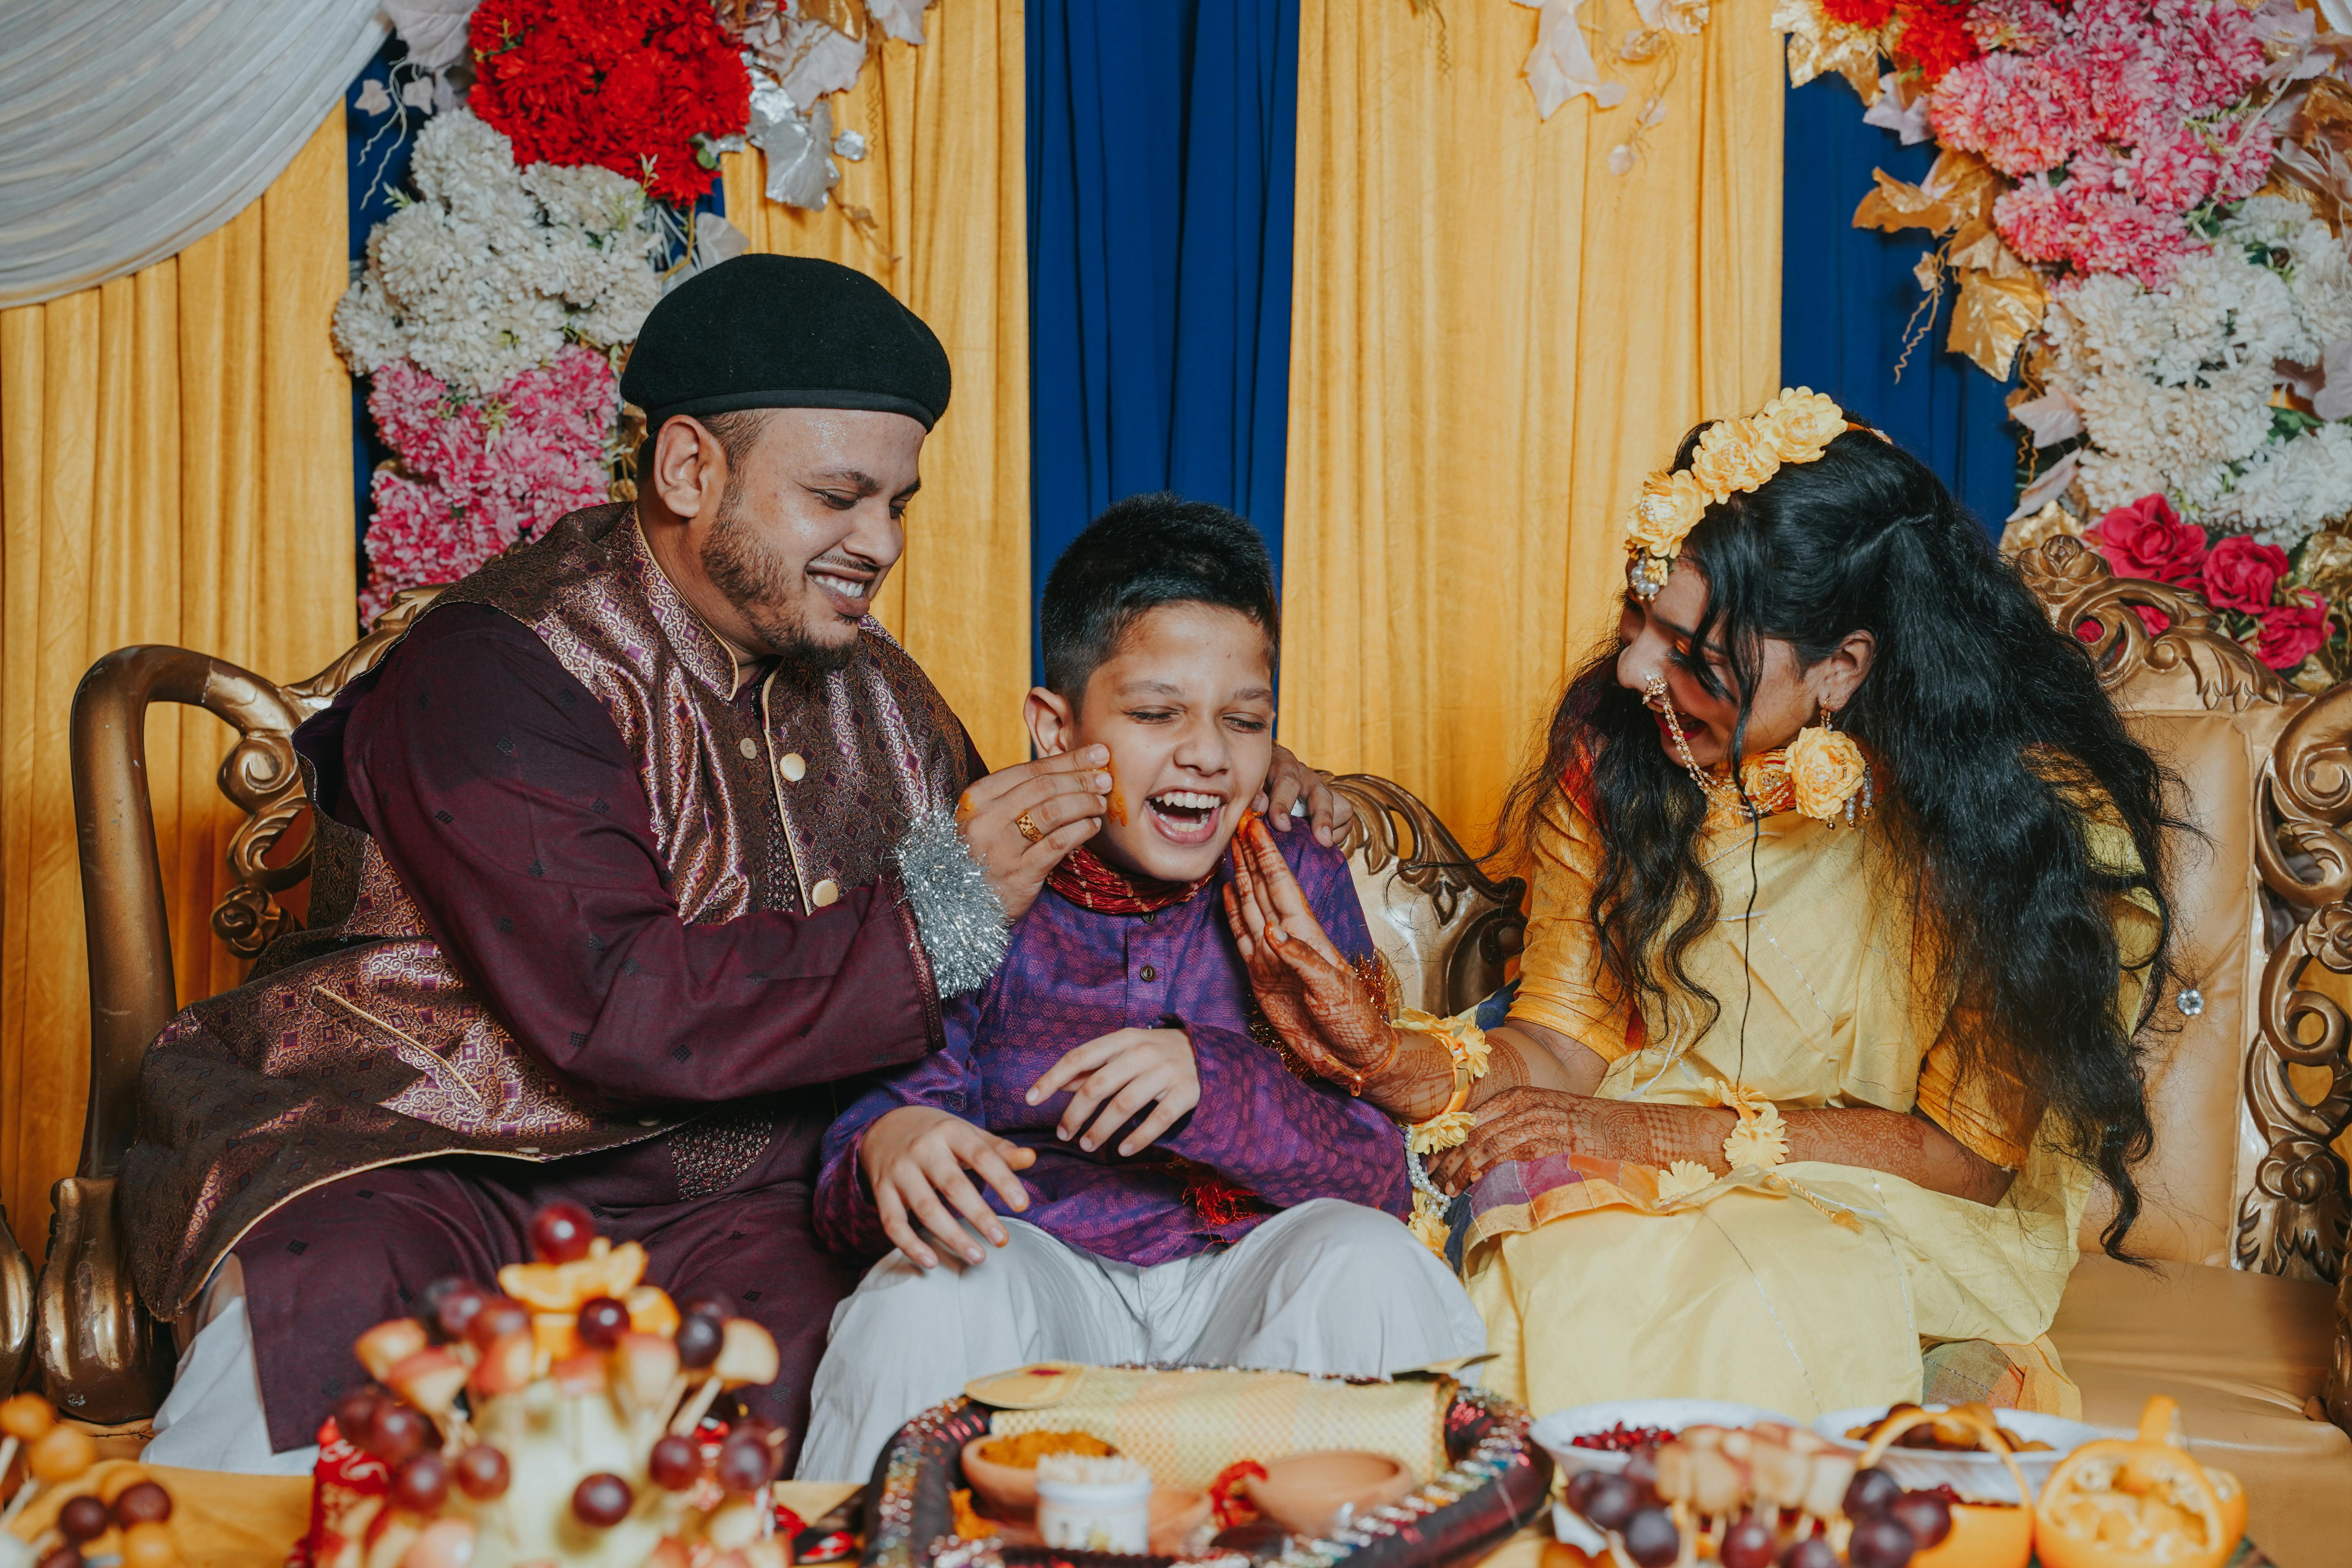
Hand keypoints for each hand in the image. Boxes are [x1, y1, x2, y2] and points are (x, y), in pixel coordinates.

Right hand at [859, 1105, 1036, 1268]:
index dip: (1002, 1180)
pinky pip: (893, 1222)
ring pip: (925, 1208)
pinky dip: (910, 1245)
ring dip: (951, 1236)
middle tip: (1002, 1241)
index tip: (1023, 1205)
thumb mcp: (968, 1134)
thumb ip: (999, 1150)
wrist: (885, 1126)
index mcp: (950, 1131)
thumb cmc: (938, 1135)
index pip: (981, 1155)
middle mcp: (922, 1149)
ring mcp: (899, 1171)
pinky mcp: (881, 1190)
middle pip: (952, 1185)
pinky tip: (932, 1262)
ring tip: (978, 1257)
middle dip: (979, 1215)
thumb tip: (1032, 1159)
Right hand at [955, 745, 1111, 921]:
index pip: (1029, 769)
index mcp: (977, 798)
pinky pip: (1057, 844)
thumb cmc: (984, 855)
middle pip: (1043, 787)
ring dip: (1084, 803)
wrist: (964, 906)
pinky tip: (1092, 826)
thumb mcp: (989, 819)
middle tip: (1106, 777)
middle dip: (1080, 778)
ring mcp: (1000, 848)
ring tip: (1101, 802)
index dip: (1068, 760)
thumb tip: (1072, 767)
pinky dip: (1080, 830)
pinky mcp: (1019, 874)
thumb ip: (1019, 795)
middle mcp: (985, 820)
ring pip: (1052, 812)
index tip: (1098, 753)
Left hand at [1024, 1027, 1199, 1156]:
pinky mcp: (1187, 1093)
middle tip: (1063, 1134)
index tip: (1030, 1099)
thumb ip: (1092, 1067)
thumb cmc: (1154, 1054)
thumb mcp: (1124, 1051)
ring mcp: (1166, 1072)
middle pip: (1098, 1085)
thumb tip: (1057, 1084)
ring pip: (1124, 1105)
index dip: (1052, 1078)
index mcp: (1123, 1039)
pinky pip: (1158, 1120)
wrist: (1206, 1053)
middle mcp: (1143, 1053)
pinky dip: (1138, 1138)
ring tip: (1087, 1146)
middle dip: (1075, 1113)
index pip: (1079, 1057)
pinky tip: (1123, 1150)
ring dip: (1101, 1129)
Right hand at [1221, 819, 1389, 1083]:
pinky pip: (1241, 936)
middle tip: (1237, 821)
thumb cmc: (1351, 1018)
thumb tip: (1272, 933)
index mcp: (1307, 934)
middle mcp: (1287, 937)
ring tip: (1229, 847)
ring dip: (1240, 875)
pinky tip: (1227, 892)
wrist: (1349, 1052)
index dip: (1268, 854)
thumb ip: (1301, 959)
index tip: (1256, 825)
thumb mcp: (1332, 989)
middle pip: (1263, 886)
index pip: (1283, 884)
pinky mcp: (1259, 975)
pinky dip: (1232, 913)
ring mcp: (1271, 955)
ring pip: (1250, 905)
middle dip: (1250, 854)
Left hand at [1257, 746, 1353, 846]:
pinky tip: (1321, 843)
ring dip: (1332, 828)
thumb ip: (1253, 793)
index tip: (1282, 825)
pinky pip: (1345, 819)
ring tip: (1321, 844)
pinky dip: (1337, 834)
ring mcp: (1322, 791)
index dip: (1284, 804)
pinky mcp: (1332, 803)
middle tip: (1323, 840)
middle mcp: (1307, 776)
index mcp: (1283, 765)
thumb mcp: (1250, 781)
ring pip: (1341, 806)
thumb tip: (1260, 808)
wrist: (1268, 769)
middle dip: (1323, 817)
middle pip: (1322, 793)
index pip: (1287, 782)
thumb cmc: (1257, 779)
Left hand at [1426, 1087, 1611, 1194]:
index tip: (1431, 1163)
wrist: (1625, 1128)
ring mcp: (1540, 1122)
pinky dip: (1491, 1168)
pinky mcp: (1553, 1141)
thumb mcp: (1543, 1116)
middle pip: (1475, 1133)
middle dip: (1449, 1159)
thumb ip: (1513, 1128)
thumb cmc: (1582, 1126)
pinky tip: (1477, 1181)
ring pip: (1488, 1145)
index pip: (1473, 1119)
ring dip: (1463, 1169)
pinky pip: (1514, 1154)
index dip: (1448, 1143)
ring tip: (1448, 1189)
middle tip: (1432, 1181)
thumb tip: (1478, 1155)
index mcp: (1520, 1097)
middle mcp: (1526, 1105)